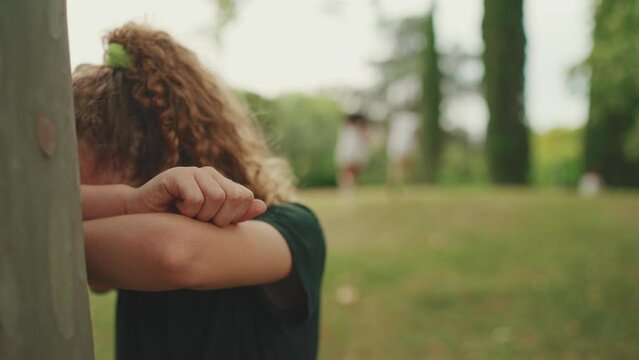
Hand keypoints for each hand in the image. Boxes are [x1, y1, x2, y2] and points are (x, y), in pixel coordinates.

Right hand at [125, 167, 266, 225]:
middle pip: (233, 197)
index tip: (214, 223)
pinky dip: (187, 210)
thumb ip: (237, 215)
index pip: (245, 197)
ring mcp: (194, 172)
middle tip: (199, 220)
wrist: (143, 218)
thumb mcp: (211, 223)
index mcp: (222, 183)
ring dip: (200, 215)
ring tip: (186, 214)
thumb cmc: (178, 223)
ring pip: (216, 198)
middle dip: (218, 217)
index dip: (233, 217)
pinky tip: (176, 207)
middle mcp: (210, 174)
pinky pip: (196, 198)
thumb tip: (263, 206)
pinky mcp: (176, 175)